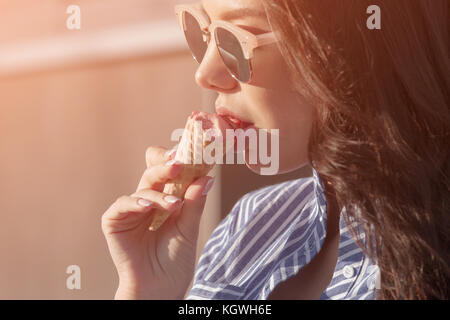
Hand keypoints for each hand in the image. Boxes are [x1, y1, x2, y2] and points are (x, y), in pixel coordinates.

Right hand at [101, 146, 213, 298]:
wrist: (160, 288)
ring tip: (174, 204)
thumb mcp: (189, 228)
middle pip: (155, 172)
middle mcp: (148, 200)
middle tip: (179, 163)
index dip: (178, 161)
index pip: (170, 172)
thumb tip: (207, 178)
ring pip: (143, 187)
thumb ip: (195, 203)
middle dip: (167, 166)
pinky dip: (135, 202)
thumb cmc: (175, 260)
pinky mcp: (115, 221)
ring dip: (158, 192)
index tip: (192, 152)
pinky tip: (148, 206)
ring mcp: (132, 209)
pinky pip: (123, 204)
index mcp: (167, 199)